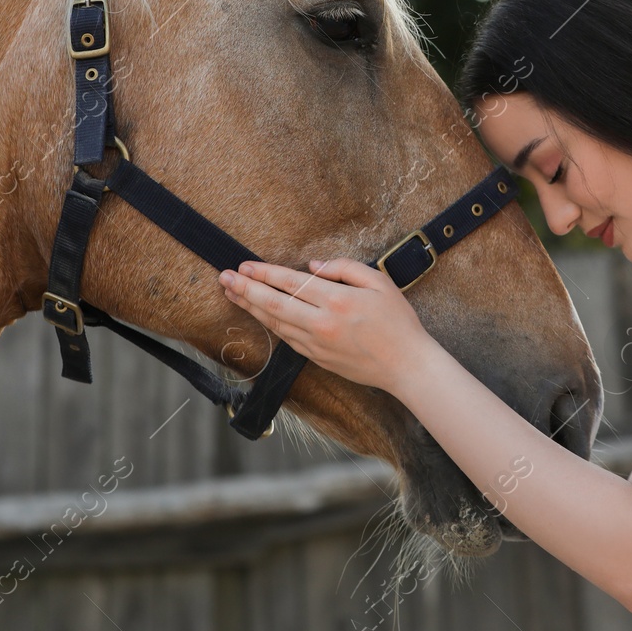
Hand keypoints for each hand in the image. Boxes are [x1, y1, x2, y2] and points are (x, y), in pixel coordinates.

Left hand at [218, 258, 436, 394]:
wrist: (407, 365)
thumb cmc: (397, 321)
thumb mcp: (379, 281)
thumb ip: (344, 268)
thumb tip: (313, 266)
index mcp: (337, 300)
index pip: (291, 282)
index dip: (265, 273)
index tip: (245, 265)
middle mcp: (322, 323)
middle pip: (274, 304)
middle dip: (245, 289)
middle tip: (224, 278)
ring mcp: (317, 344)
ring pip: (276, 323)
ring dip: (251, 308)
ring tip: (232, 294)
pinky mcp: (318, 358)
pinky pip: (287, 338)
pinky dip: (270, 325)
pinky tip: (259, 315)